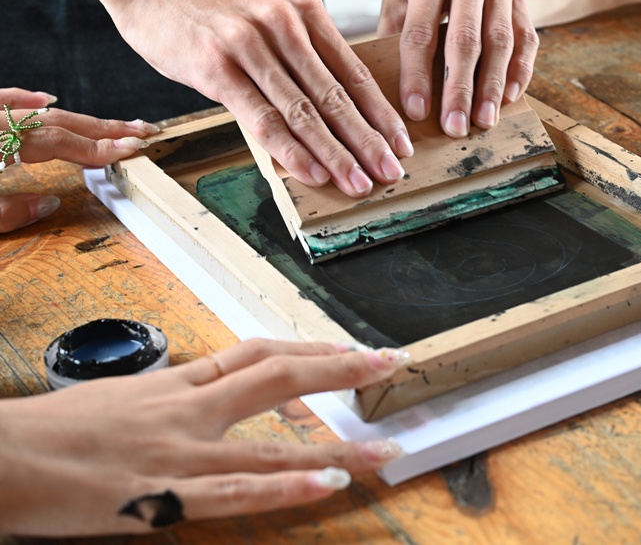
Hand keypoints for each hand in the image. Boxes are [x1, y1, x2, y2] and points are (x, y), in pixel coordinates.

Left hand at [0, 87, 154, 232]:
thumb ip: (8, 212)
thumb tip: (49, 204)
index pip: (61, 141)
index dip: (99, 146)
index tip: (132, 147)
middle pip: (58, 121)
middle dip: (104, 127)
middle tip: (141, 130)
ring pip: (37, 110)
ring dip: (77, 117)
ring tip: (112, 124)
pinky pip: (3, 100)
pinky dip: (26, 98)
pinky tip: (48, 99)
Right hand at [0, 338, 408, 535]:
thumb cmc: (45, 433)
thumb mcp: (115, 400)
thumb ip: (166, 400)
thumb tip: (202, 398)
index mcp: (175, 383)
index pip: (257, 352)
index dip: (308, 347)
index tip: (346, 348)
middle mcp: (187, 409)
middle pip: (279, 373)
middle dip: (341, 367)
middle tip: (392, 364)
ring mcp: (179, 453)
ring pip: (274, 439)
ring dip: (339, 444)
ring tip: (387, 448)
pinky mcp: (163, 497)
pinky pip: (237, 491)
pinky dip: (287, 485)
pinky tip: (329, 483)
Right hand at [109, 0, 412, 196]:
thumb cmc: (211, 4)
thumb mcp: (270, 11)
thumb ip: (302, 50)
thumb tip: (335, 102)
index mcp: (306, 12)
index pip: (354, 73)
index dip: (381, 114)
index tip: (402, 144)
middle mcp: (285, 26)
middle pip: (337, 96)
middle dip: (368, 141)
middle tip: (392, 173)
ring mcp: (251, 45)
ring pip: (305, 111)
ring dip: (336, 154)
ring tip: (359, 182)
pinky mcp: (217, 66)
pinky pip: (262, 118)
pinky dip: (291, 149)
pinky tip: (313, 172)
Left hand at [378, 0, 538, 136]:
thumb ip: (393, 38)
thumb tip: (389, 93)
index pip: (422, 32)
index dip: (418, 75)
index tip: (416, 111)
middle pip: (464, 40)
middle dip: (459, 89)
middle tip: (455, 127)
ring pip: (500, 41)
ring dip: (492, 87)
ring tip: (484, 121)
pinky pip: (525, 38)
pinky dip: (518, 71)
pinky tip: (508, 98)